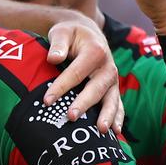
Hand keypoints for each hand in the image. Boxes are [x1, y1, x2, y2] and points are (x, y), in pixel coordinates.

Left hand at [43, 16, 123, 133]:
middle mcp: (108, 67)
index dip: (61, 87)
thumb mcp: (62, 32)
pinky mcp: (113, 88)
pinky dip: (118, 118)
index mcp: (95, 51)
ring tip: (102, 131)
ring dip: (107, 115)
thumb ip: (58, 44)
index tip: (46, 101)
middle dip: (83, 103)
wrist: (88, 33)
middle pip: (96, 88)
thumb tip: (53, 58)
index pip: (76, 72)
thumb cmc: (71, 34)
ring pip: (112, 99)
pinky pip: (118, 104)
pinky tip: (115, 133)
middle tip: (71, 117)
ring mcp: (113, 79)